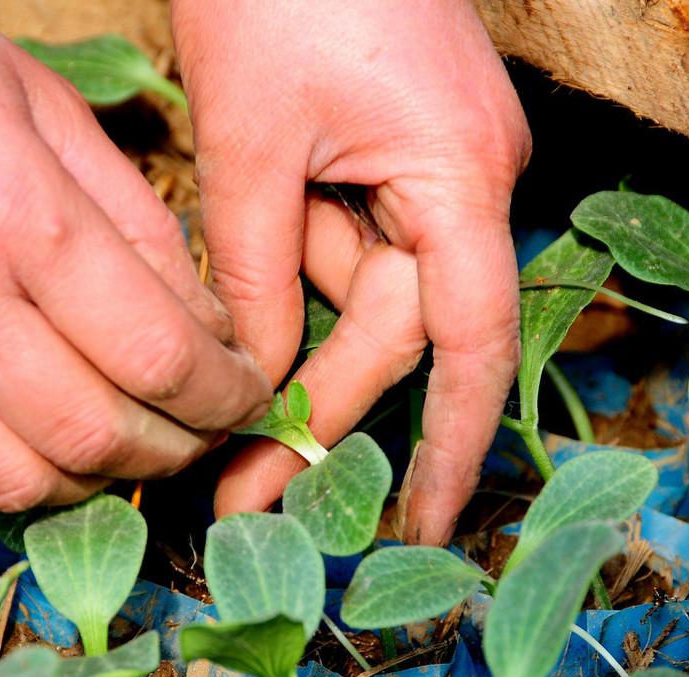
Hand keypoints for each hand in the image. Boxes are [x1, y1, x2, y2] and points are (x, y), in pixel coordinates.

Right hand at [0, 0, 270, 512]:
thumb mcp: (48, 108)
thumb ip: (138, 225)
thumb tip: (207, 329)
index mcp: (17, 217)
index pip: (157, 356)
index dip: (225, 396)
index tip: (249, 398)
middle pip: (97, 435)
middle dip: (177, 449)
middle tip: (205, 430)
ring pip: (19, 482)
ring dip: (97, 481)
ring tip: (130, 445)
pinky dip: (8, 487)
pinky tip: (40, 449)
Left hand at [172, 1, 530, 544]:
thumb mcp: (250, 141)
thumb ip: (256, 270)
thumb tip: (254, 381)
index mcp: (459, 174)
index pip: (470, 340)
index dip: (448, 443)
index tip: (418, 524)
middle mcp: (464, 177)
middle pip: (396, 326)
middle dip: (320, 409)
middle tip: (244, 494)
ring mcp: (429, 161)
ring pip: (361, 286)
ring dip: (293, 342)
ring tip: (219, 424)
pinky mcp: (388, 147)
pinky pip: (345, 235)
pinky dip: (293, 274)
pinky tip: (234, 319)